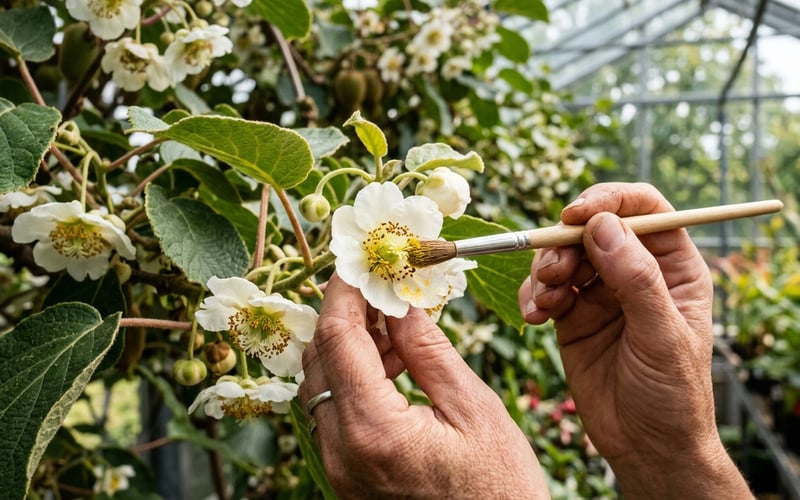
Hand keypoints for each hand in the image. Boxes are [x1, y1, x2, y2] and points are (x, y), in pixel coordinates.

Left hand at [300, 274, 547, 498]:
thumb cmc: (500, 491)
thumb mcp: (474, 410)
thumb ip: (429, 350)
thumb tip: (401, 301)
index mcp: (373, 430)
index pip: (337, 338)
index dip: (344, 291)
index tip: (358, 261)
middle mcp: (341, 451)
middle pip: (319, 358)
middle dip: (345, 315)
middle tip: (381, 287)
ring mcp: (338, 468)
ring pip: (320, 384)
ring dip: (349, 346)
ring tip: (397, 330)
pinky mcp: (345, 477)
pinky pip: (334, 412)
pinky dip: (353, 380)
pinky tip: (393, 367)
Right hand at [518, 183, 750, 497]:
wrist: (644, 446)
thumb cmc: (672, 394)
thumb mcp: (662, 336)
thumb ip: (636, 280)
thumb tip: (603, 226)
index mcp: (673, 266)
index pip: (644, 209)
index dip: (609, 201)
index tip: (575, 214)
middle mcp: (635, 271)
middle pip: (592, 228)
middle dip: (565, 243)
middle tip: (555, 273)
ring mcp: (601, 292)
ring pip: (562, 255)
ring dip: (545, 271)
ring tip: (545, 303)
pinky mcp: (571, 314)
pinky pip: (543, 288)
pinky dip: (532, 297)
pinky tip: (535, 319)